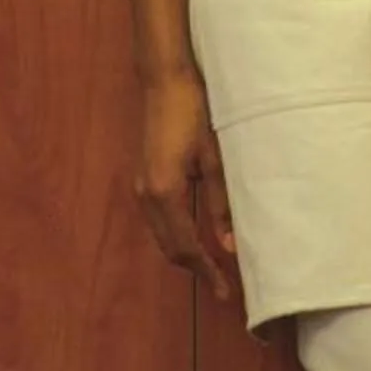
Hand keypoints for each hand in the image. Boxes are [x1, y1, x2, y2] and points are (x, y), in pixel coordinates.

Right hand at [132, 73, 237, 297]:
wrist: (165, 80)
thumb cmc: (195, 112)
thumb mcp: (215, 158)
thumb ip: (220, 202)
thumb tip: (229, 245)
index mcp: (164, 193)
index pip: (185, 246)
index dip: (206, 271)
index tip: (225, 291)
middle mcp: (147, 196)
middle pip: (170, 247)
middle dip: (195, 267)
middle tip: (223, 285)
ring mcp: (142, 187)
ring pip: (163, 235)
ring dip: (185, 252)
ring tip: (214, 265)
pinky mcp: (145, 177)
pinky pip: (160, 219)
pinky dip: (177, 234)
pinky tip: (196, 235)